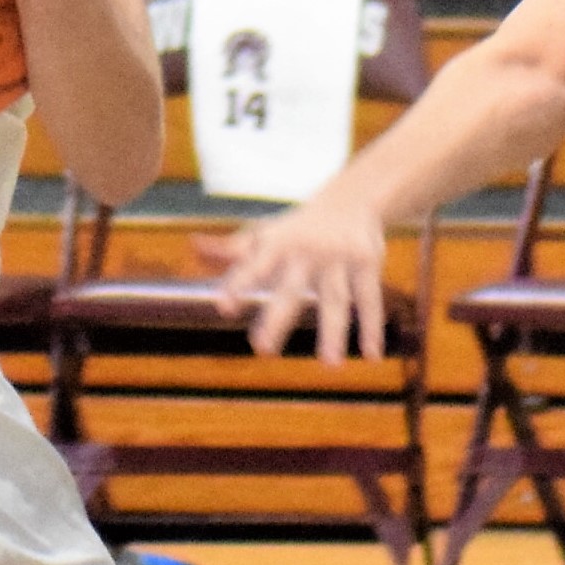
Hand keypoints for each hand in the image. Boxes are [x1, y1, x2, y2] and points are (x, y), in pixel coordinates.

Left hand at [198, 195, 389, 363]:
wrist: (352, 198)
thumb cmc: (297, 227)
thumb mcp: (265, 234)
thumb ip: (231, 249)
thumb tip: (193, 246)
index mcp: (276, 245)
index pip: (252, 267)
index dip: (237, 284)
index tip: (223, 309)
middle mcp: (306, 252)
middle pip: (290, 290)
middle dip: (277, 320)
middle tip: (262, 351)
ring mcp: (338, 258)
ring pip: (335, 300)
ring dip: (333, 333)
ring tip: (329, 367)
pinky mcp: (367, 263)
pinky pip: (369, 300)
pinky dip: (371, 328)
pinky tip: (371, 356)